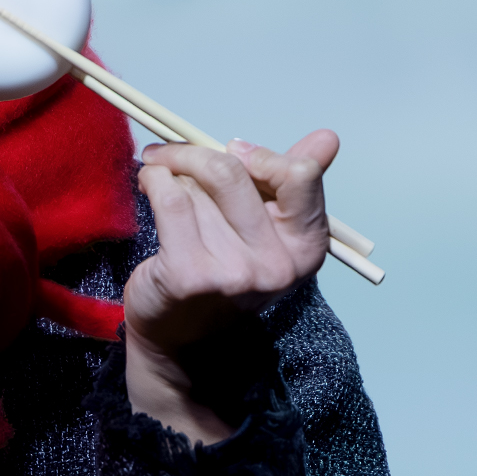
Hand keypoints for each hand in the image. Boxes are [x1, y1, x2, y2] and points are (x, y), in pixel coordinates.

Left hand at [122, 129, 339, 441]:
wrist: (177, 336)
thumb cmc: (221, 272)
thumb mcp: (266, 229)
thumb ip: (293, 182)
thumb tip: (327, 139)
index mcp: (306, 247)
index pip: (299, 176)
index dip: (261, 155)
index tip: (234, 152)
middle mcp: (278, 265)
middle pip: (233, 173)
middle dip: (194, 155)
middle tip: (172, 154)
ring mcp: (235, 274)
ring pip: (196, 188)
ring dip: (169, 172)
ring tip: (159, 178)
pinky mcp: (191, 276)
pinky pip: (171, 200)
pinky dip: (154, 180)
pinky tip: (149, 184)